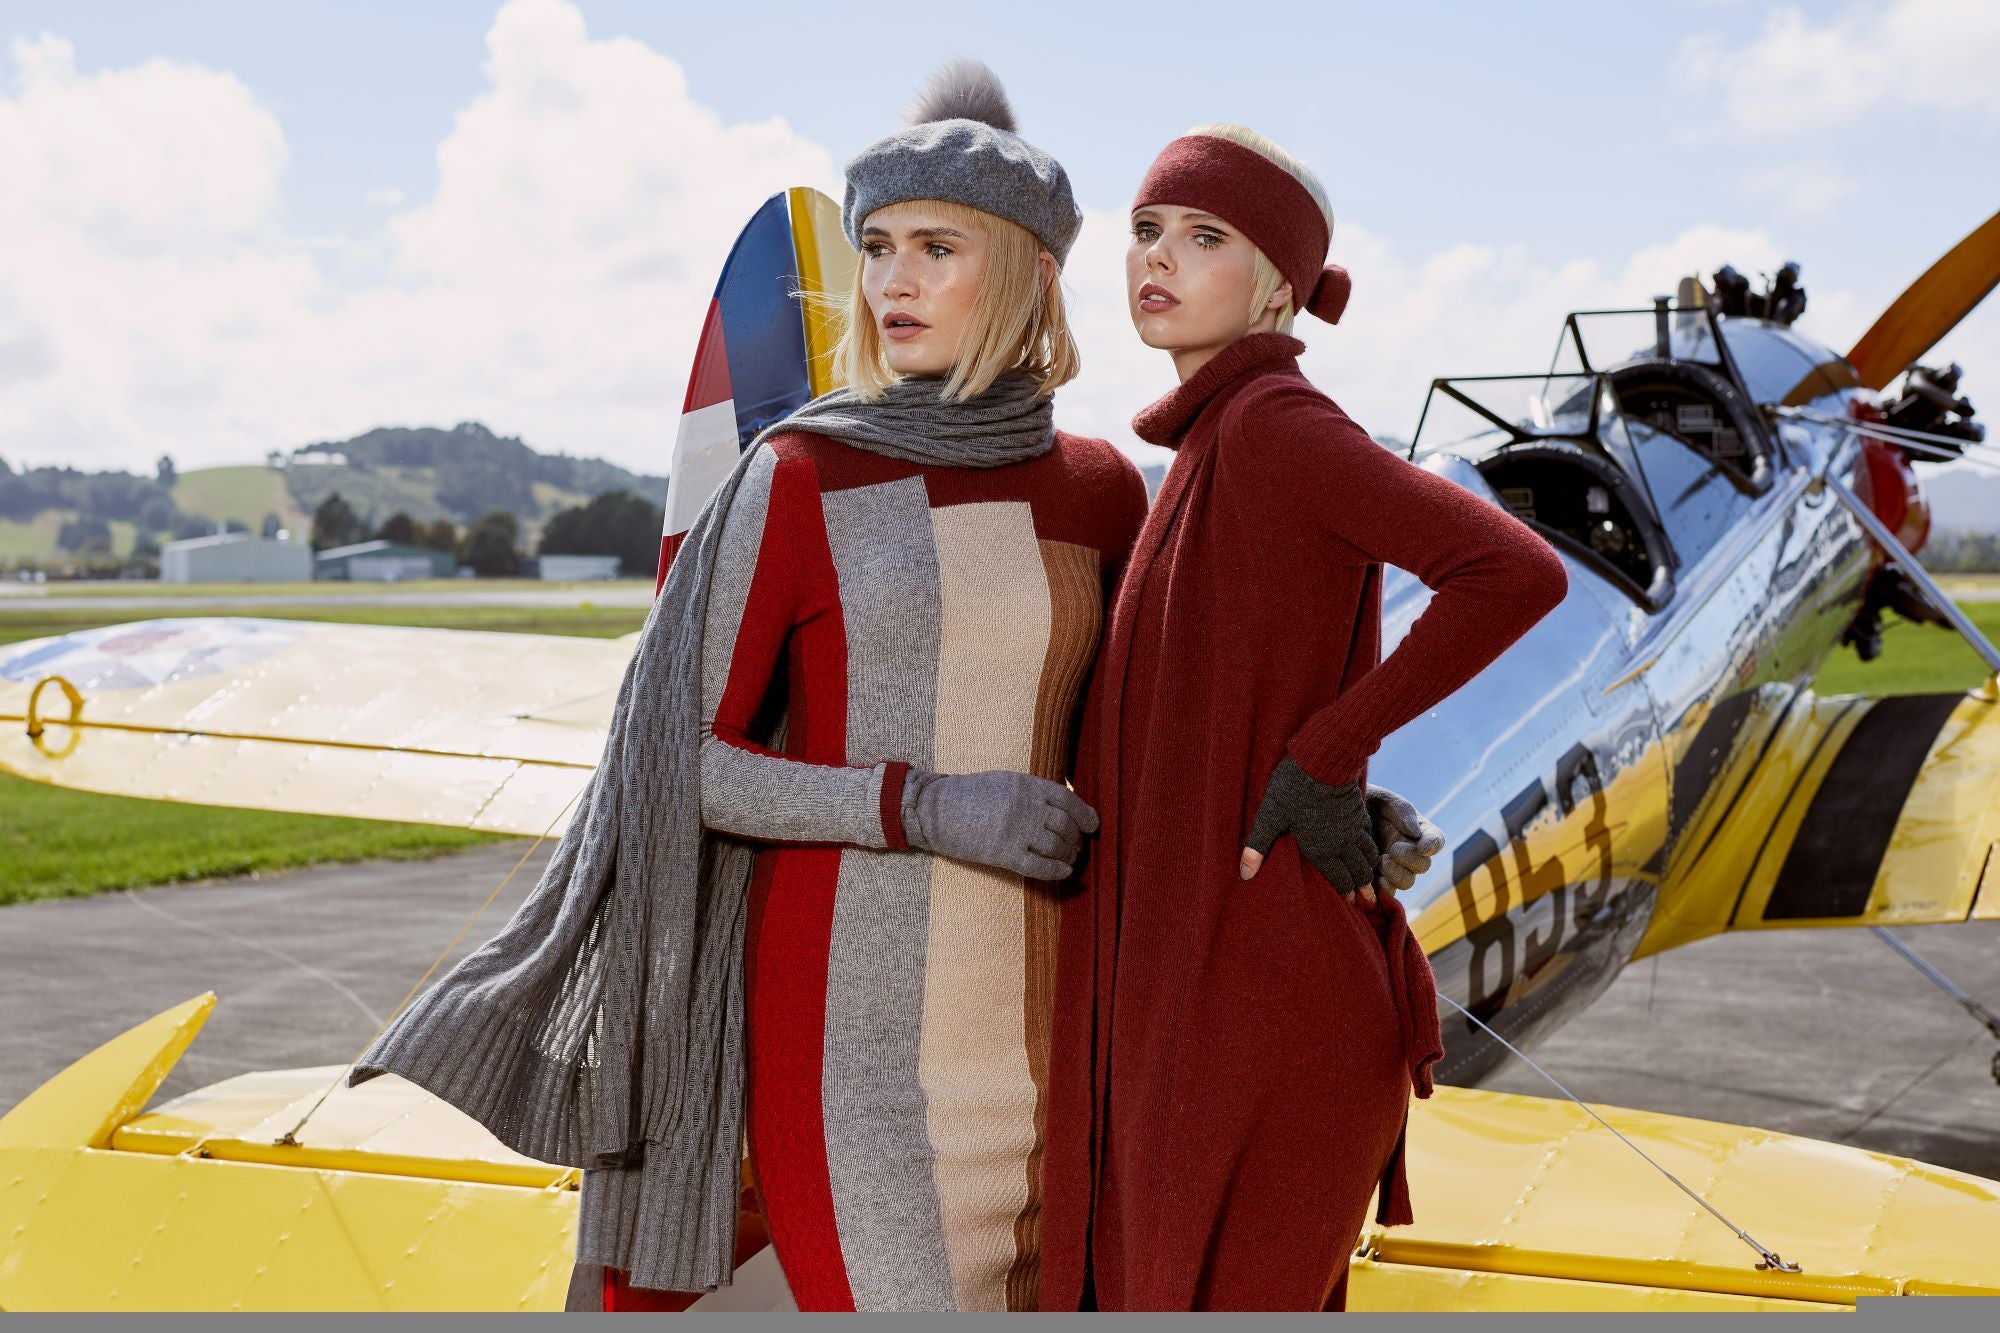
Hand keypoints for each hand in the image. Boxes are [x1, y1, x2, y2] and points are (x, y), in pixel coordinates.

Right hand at [903, 769, 1099, 880]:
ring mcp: (1016, 831)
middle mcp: (1027, 807)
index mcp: (1027, 786)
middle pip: (1065, 826)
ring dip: (1068, 855)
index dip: (1085, 815)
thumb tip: (1060, 808)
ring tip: (1069, 859)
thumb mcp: (1005, 781)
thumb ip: (1032, 792)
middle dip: (1076, 839)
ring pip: (1057, 847)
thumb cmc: (970, 794)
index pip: (1068, 800)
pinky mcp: (1004, 854)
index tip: (1092, 825)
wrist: (936, 810)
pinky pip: (1040, 867)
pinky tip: (1063, 872)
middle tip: (1076, 847)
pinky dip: (1056, 871)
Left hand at [1239, 756, 1377, 895]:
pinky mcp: (1357, 810)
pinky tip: (1369, 847)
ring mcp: (1352, 826)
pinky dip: (1371, 845)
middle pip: (1357, 870)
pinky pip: (1368, 834)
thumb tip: (1244, 875)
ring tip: (1372, 880)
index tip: (1352, 906)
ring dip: (1370, 868)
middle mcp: (1341, 842)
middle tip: (1369, 901)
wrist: (1322, 760)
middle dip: (1363, 888)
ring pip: (1367, 853)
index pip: (1338, 879)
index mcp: (1320, 848)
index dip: (1346, 894)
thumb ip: (1258, 847)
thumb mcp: (1269, 817)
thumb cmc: (1291, 789)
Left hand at [1363, 784, 1444, 906]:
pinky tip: (1374, 879)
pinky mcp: (1377, 879)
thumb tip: (1415, 833)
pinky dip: (1383, 889)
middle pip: (1423, 866)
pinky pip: (1387, 892)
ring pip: (1406, 881)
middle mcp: (1409, 851)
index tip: (1424, 846)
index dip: (1433, 845)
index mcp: (1417, 831)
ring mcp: (1394, 867)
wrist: (1336, 814)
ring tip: (1381, 861)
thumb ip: (1402, 811)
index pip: (1436, 840)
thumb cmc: (1365, 802)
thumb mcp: (1383, 799)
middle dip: (1410, 860)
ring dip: (1396, 874)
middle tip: (1394, 849)